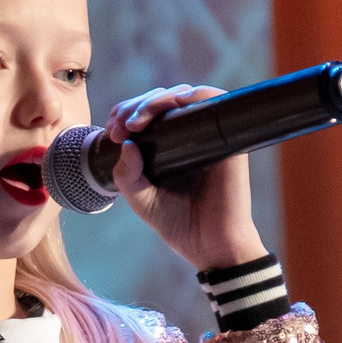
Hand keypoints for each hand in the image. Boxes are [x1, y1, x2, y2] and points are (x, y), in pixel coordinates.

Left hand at [104, 85, 268, 272]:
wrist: (212, 247)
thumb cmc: (180, 225)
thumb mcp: (141, 200)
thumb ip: (127, 176)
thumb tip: (126, 144)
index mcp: (170, 147)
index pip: (148, 114)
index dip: (126, 113)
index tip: (113, 132)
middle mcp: (191, 136)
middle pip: (163, 100)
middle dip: (135, 105)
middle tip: (120, 127)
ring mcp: (210, 135)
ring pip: (184, 95)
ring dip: (155, 100)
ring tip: (135, 121)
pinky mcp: (228, 139)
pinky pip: (214, 101)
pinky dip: (191, 95)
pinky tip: (170, 106)